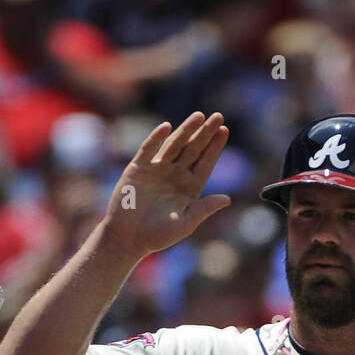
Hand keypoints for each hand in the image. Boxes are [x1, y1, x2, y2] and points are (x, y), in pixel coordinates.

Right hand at [102, 111, 230, 258]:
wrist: (127, 239)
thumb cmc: (156, 236)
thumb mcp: (185, 223)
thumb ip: (204, 209)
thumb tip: (228, 199)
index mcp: (189, 188)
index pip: (205, 163)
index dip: (214, 147)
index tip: (224, 130)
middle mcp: (175, 175)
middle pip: (193, 149)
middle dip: (205, 133)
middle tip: (218, 116)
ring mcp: (157, 170)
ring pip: (174, 145)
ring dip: (186, 130)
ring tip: (199, 116)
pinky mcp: (138, 169)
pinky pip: (148, 149)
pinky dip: (156, 138)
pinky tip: (166, 127)